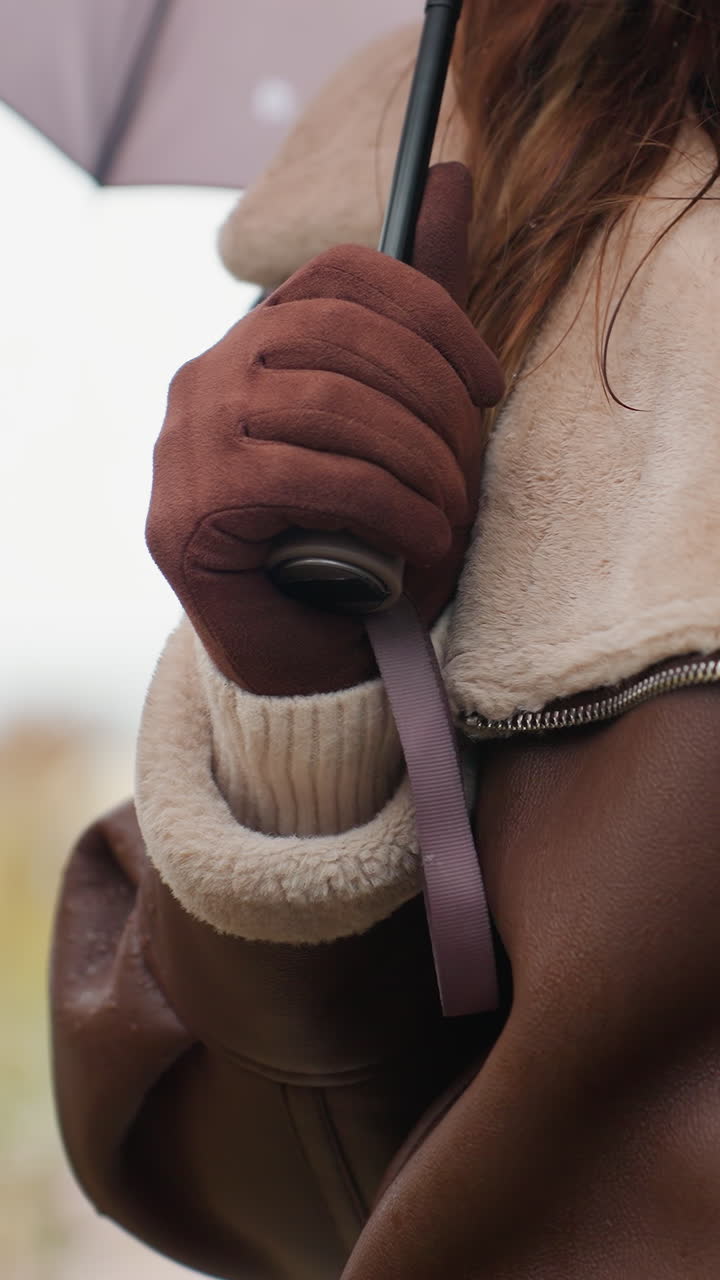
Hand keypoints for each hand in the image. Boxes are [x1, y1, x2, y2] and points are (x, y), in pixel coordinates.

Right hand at [146, 163, 503, 695]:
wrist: (305, 657)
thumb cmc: (363, 536)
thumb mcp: (405, 417)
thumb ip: (421, 312)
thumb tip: (454, 174)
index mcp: (255, 341)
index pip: (343, 274)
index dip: (433, 313)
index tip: (489, 384)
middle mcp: (207, 374)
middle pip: (343, 333)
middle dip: (435, 399)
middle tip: (473, 464)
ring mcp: (187, 440)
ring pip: (331, 403)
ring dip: (419, 461)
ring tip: (452, 513)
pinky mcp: (190, 509)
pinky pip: (310, 475)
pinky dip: (388, 507)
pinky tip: (423, 540)